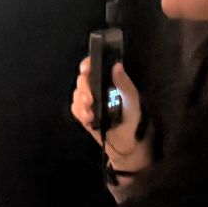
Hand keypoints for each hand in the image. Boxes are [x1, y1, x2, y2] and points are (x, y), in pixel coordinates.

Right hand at [73, 58, 150, 172]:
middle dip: (84, 88)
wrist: (128, 141)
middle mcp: (96, 88)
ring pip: (76, 94)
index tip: (86, 70)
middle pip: (82, 80)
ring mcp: (89, 101)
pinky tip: (89, 118)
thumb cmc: (132, 117)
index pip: (94, 66)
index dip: (87, 65)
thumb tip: (117, 66)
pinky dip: (80, 113)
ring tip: (91, 113)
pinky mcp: (83, 114)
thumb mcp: (132, 99)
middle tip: (90, 99)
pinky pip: (75, 109)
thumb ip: (124, 84)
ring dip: (81, 103)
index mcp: (108, 80)